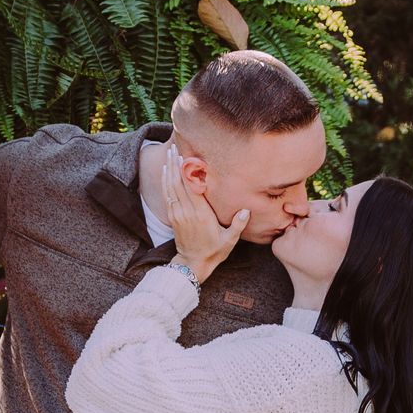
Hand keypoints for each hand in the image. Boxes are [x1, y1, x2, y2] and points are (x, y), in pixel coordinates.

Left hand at [160, 142, 246, 283]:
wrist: (192, 263)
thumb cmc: (214, 251)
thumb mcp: (229, 240)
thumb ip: (238, 225)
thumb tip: (246, 210)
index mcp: (201, 214)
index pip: (191, 188)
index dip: (186, 171)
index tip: (185, 156)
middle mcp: (187, 212)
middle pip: (178, 184)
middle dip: (175, 165)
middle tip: (174, 148)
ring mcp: (177, 214)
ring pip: (170, 188)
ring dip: (169, 170)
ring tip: (168, 154)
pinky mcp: (172, 217)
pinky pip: (167, 195)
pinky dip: (165, 182)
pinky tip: (166, 172)